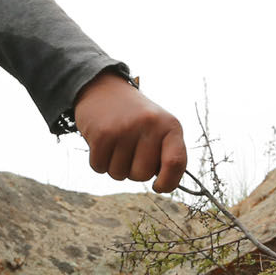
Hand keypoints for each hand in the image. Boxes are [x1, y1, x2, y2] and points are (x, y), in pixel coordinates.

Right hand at [74, 71, 186, 192]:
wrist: (103, 89)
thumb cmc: (135, 117)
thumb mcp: (160, 127)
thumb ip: (167, 154)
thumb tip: (165, 185)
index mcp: (170, 126)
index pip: (176, 163)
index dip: (168, 182)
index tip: (159, 186)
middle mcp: (149, 125)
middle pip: (142, 175)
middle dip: (134, 171)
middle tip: (130, 151)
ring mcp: (125, 129)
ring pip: (119, 174)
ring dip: (115, 167)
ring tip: (117, 145)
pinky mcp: (102, 134)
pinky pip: (100, 167)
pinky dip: (99, 162)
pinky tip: (103, 145)